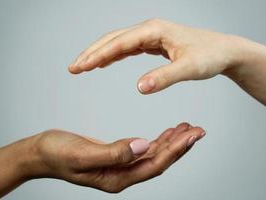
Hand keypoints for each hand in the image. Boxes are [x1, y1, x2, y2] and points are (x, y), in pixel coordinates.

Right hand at [32, 123, 204, 192]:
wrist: (41, 152)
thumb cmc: (57, 153)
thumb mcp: (83, 154)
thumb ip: (114, 153)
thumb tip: (144, 145)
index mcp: (116, 178)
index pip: (153, 165)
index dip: (174, 150)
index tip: (192, 135)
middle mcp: (122, 175)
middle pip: (159, 162)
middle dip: (180, 147)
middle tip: (198, 131)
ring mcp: (119, 167)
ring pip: (153, 156)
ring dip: (171, 143)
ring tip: (187, 129)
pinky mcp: (116, 157)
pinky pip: (143, 150)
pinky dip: (157, 141)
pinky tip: (165, 134)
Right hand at [68, 19, 265, 103]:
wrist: (223, 51)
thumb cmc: (209, 56)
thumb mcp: (188, 68)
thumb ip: (164, 77)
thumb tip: (140, 87)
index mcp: (154, 31)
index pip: (118, 42)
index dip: (97, 55)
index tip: (79, 67)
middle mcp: (149, 30)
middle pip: (112, 39)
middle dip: (91, 53)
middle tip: (73, 68)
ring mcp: (150, 35)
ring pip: (117, 43)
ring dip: (99, 54)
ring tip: (82, 67)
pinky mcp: (153, 43)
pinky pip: (127, 48)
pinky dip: (113, 55)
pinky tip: (105, 63)